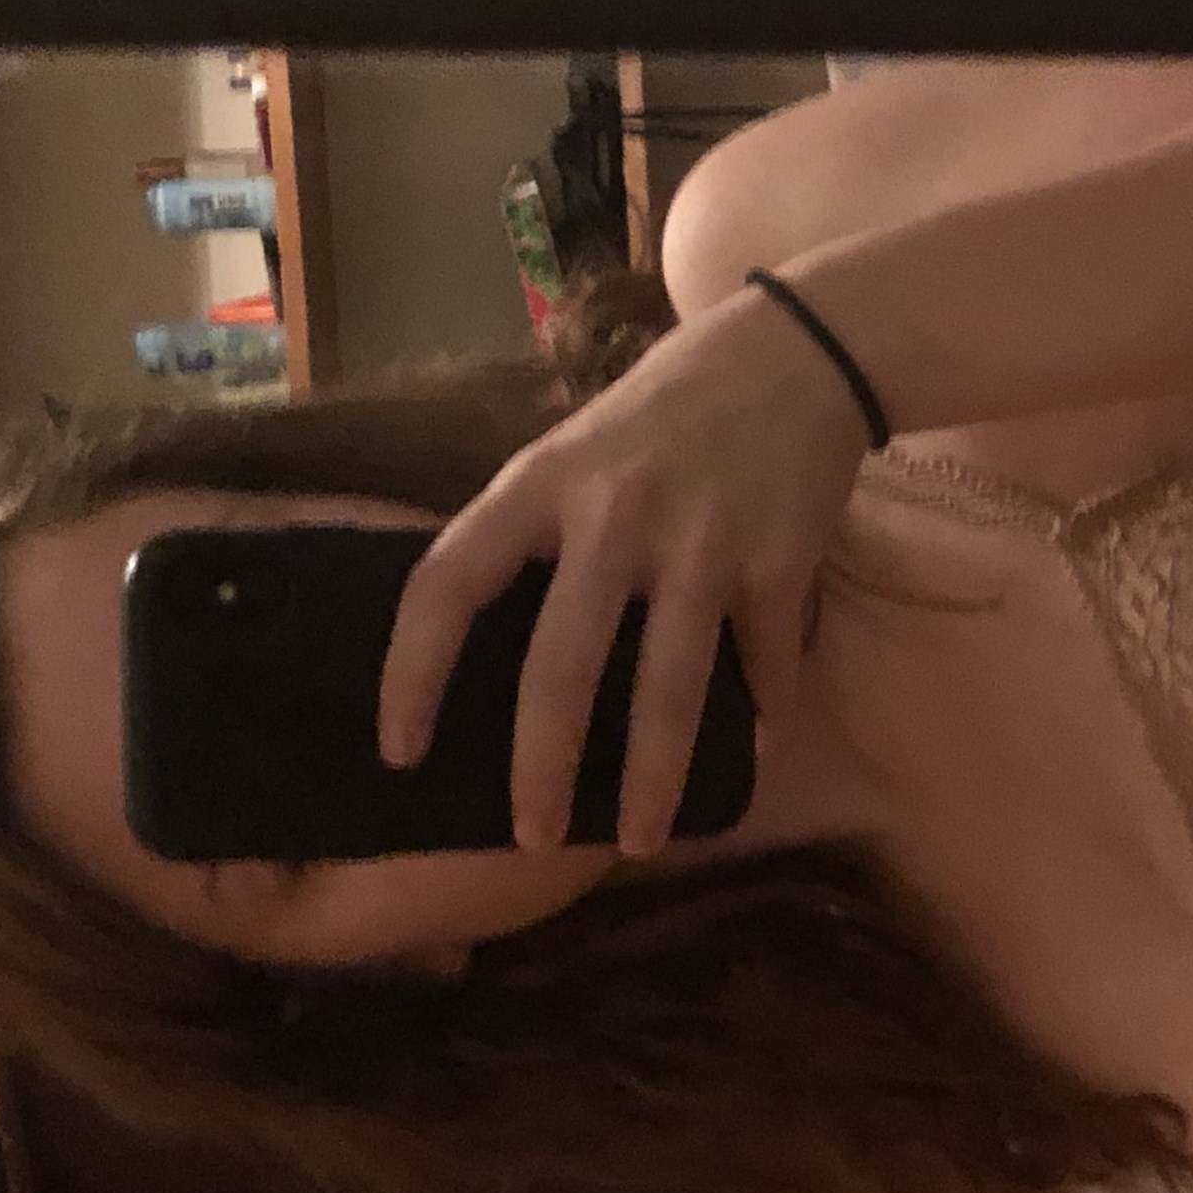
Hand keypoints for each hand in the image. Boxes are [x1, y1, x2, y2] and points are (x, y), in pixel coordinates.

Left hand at [377, 284, 873, 852]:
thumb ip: (531, 532)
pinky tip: (748, 761)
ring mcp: (701, 541)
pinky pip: (762, 663)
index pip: (447, 584)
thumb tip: (480, 646)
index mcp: (539, 483)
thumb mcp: (571, 449)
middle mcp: (613, 515)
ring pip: (670, 689)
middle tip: (532, 838)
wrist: (793, 350)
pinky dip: (760, 719)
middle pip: (561, 666)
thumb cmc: (662, 410)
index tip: (399, 752)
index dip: (411, 673)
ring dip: (654, 779)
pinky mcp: (778, 559)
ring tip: (642, 842)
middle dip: (543, 767)